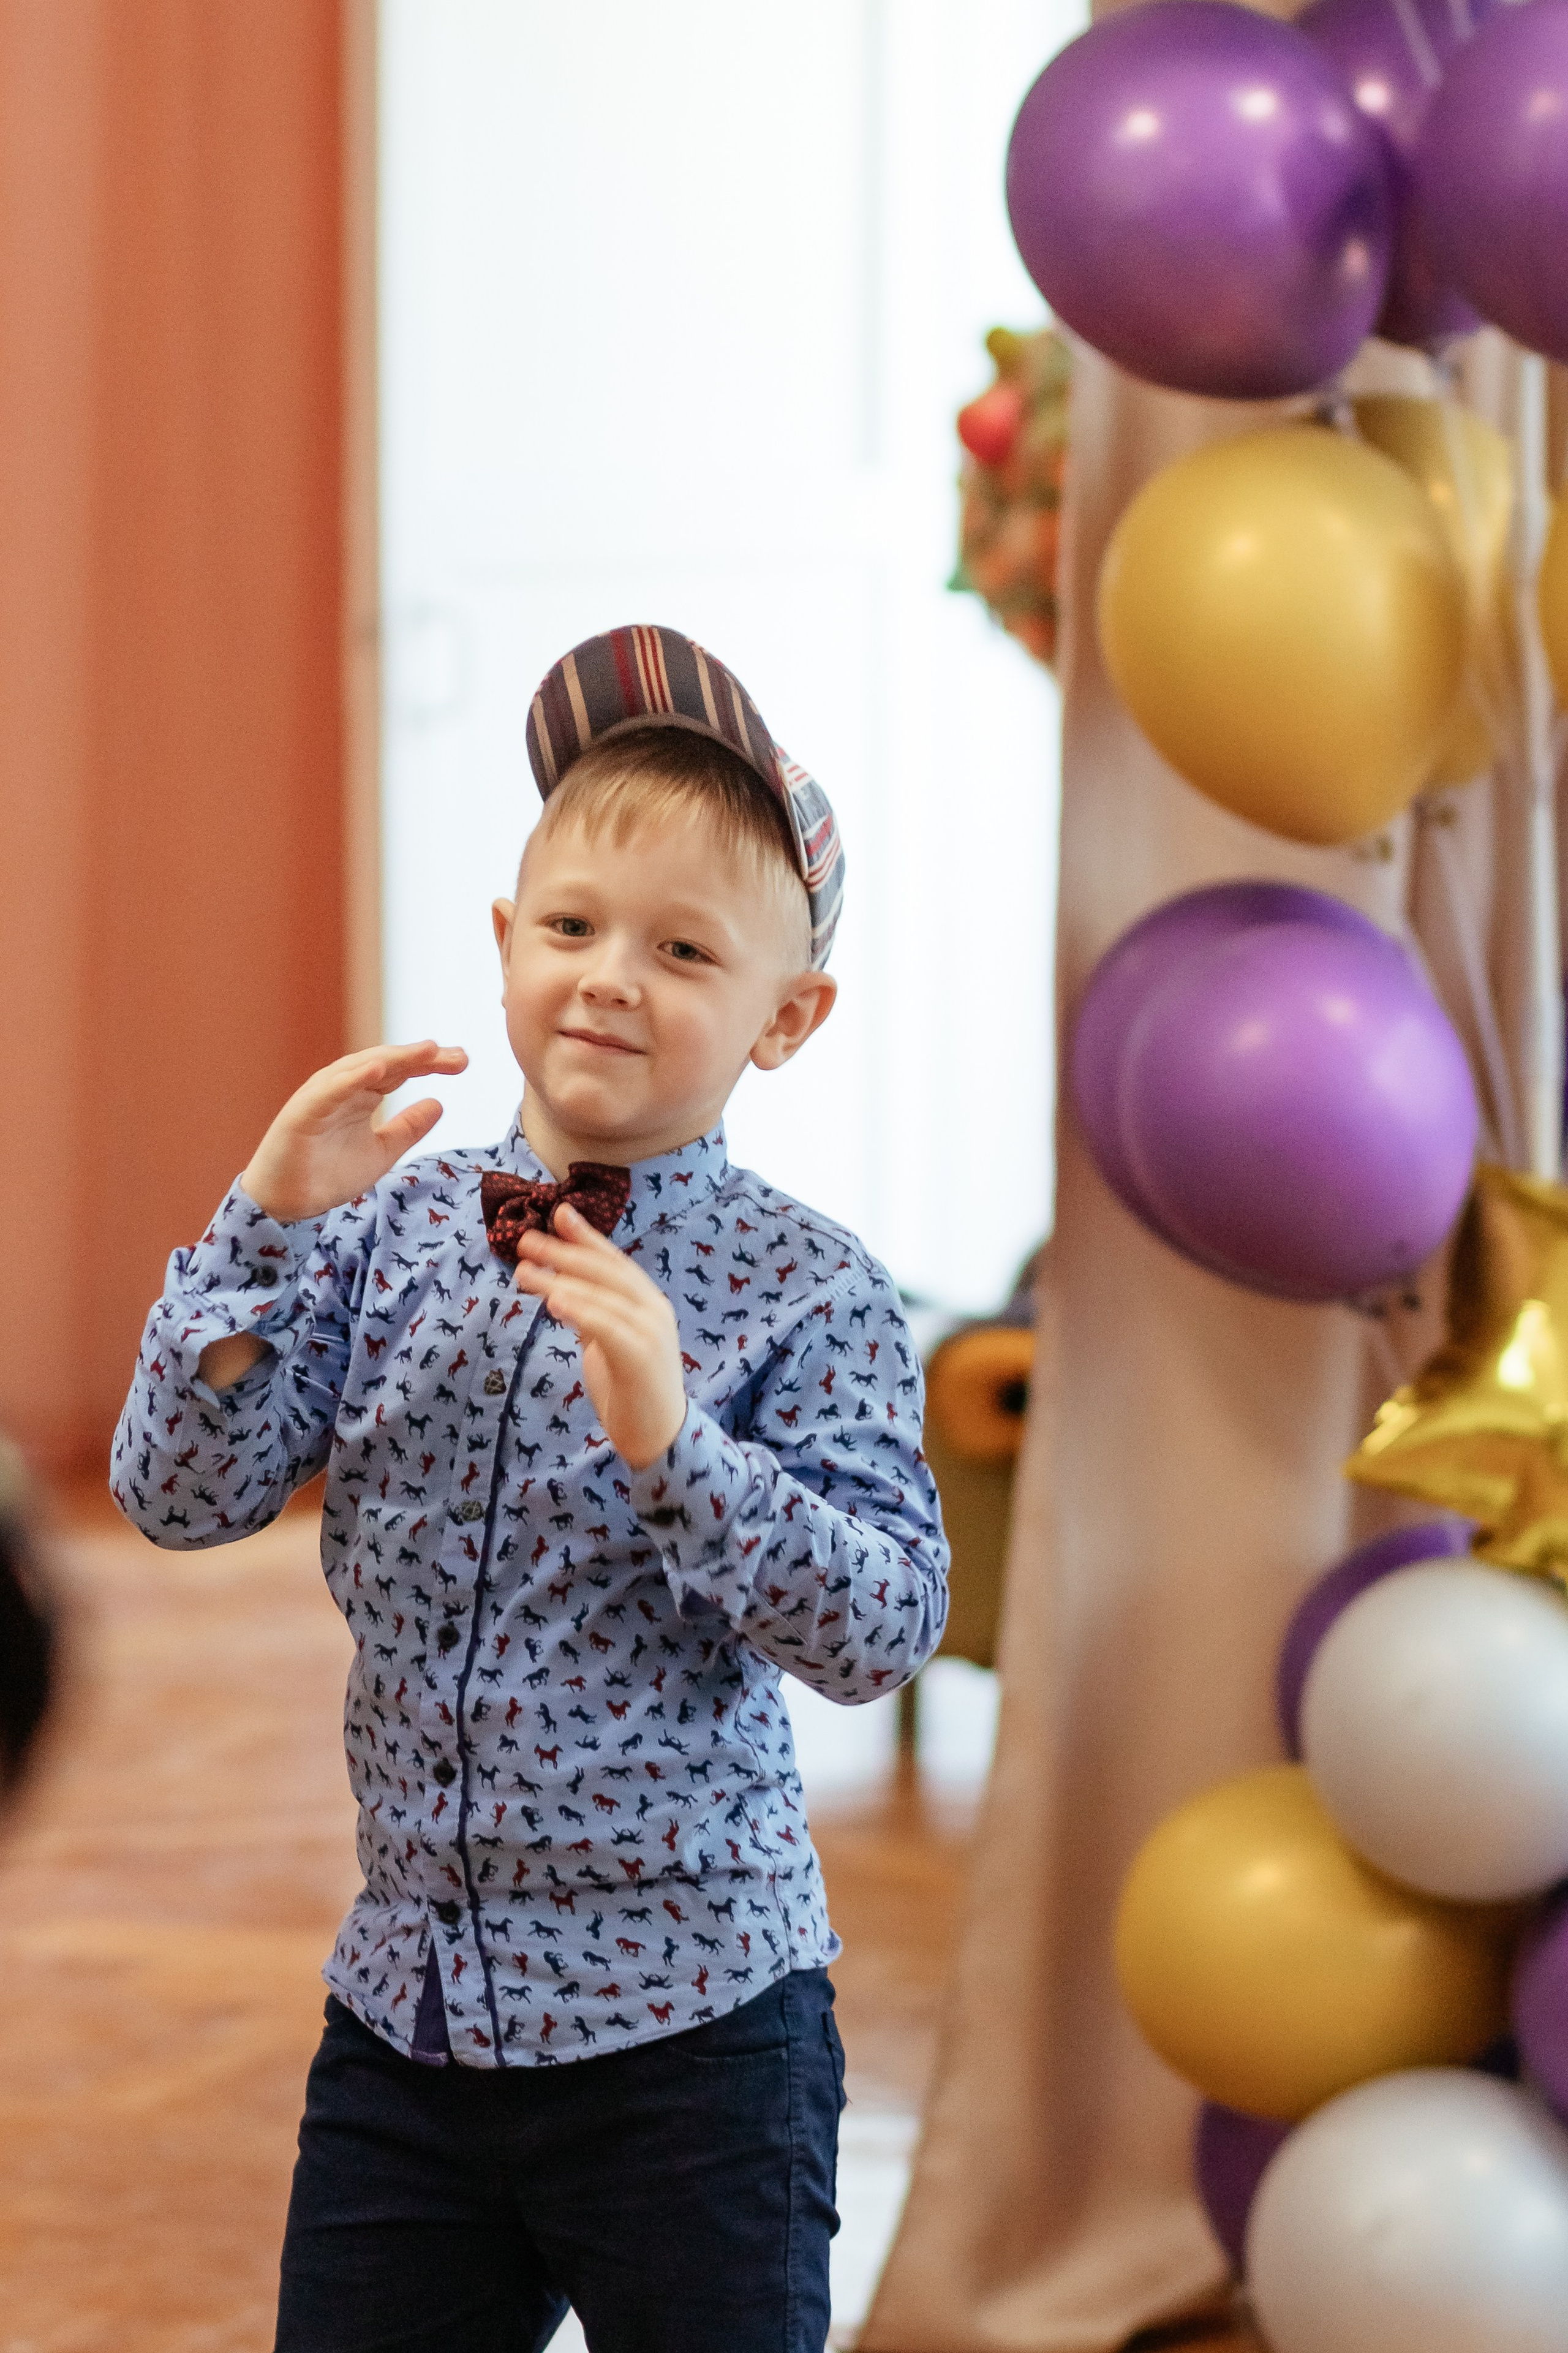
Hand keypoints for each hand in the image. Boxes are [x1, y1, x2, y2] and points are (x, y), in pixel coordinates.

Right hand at [240, 1040, 467, 1223]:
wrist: (287, 1203)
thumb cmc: (328, 1173)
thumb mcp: (382, 1151)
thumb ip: (408, 1128)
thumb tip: (439, 1102)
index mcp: (363, 1094)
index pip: (402, 1071)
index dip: (431, 1064)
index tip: (462, 1062)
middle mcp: (344, 1087)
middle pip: (388, 1063)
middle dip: (422, 1058)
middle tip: (458, 1056)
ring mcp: (323, 1096)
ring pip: (361, 1068)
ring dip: (394, 1057)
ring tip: (427, 1051)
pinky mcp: (303, 1111)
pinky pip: (330, 1090)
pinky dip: (353, 1077)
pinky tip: (379, 1068)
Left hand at [511, 1205, 686, 1471]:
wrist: (660, 1437)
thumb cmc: (632, 1390)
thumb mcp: (607, 1343)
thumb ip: (593, 1314)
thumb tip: (562, 1289)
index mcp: (647, 1303)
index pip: (614, 1261)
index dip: (586, 1236)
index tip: (558, 1213)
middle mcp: (653, 1309)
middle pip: (605, 1271)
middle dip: (564, 1252)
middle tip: (525, 1240)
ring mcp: (651, 1331)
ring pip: (602, 1294)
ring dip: (560, 1279)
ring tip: (524, 1271)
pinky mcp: (641, 1356)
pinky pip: (607, 1326)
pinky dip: (580, 1309)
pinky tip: (554, 1300)